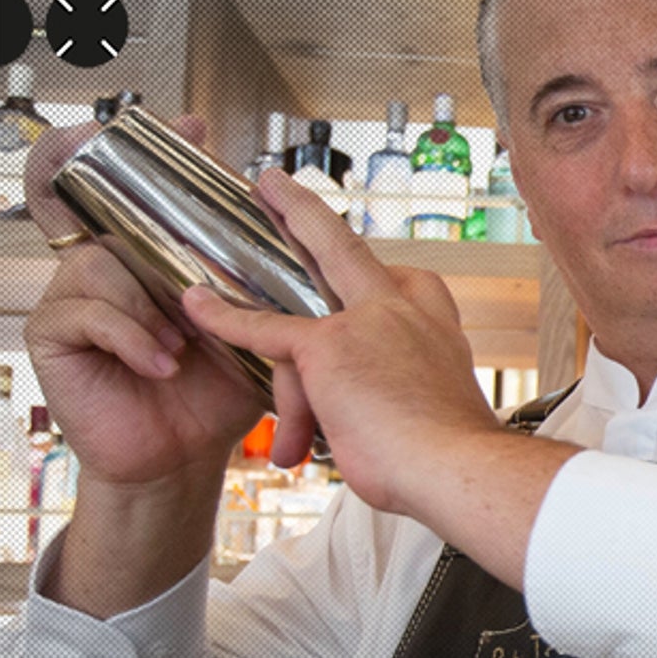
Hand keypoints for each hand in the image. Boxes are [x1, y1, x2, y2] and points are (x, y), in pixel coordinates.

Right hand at [23, 120, 263, 487]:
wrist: (183, 458)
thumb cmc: (218, 390)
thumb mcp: (256, 334)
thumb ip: (267, 292)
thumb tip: (303, 240)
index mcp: (165, 258)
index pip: (155, 192)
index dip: (166, 151)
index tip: (195, 127)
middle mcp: (119, 264)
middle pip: (115, 211)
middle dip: (139, 201)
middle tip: (168, 205)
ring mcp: (80, 294)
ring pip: (104, 262)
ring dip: (151, 304)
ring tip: (185, 343)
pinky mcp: (53, 332)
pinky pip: (87, 312)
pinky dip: (132, 336)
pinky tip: (161, 364)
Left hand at [183, 168, 502, 514]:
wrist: (457, 469)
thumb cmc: (452, 459)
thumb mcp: (440, 412)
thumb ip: (408, 396)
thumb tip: (385, 422)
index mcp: (436, 327)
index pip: (407, 285)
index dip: (380, 274)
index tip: (368, 268)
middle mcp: (406, 311)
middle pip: (352, 251)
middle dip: (312, 214)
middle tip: (282, 188)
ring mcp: (368, 321)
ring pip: (314, 271)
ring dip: (283, 225)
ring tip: (260, 196)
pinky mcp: (329, 348)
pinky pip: (266, 330)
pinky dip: (227, 318)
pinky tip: (198, 304)